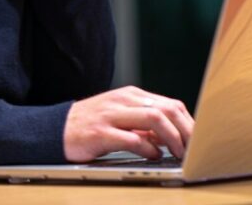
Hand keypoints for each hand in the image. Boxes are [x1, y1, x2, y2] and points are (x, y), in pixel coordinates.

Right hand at [63, 86, 194, 161]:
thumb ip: (144, 126)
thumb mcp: (120, 119)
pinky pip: (132, 138)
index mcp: (130, 96)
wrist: (55, 130)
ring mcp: (111, 115)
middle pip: (166, 110)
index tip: (196, 141)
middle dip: (186, 131)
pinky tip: (153, 156)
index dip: (189, 124)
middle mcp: (122, 101)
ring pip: (154, 119)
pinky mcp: (100, 133)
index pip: (170, 105)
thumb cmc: (91, 126)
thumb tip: (171, 138)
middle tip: (193, 150)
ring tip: (177, 153)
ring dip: (172, 138)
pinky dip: (148, 148)